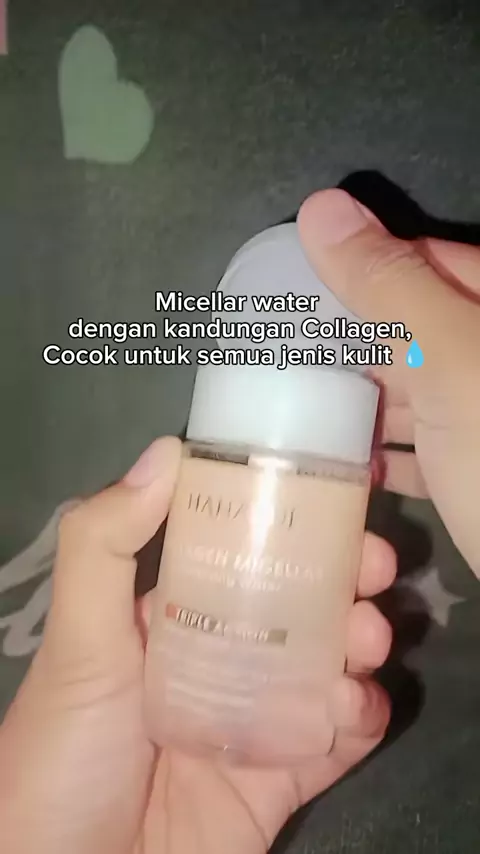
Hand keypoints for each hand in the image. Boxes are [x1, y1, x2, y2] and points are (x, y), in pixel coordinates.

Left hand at [0, 437, 393, 853]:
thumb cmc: (68, 747)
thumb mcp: (78, 639)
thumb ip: (106, 544)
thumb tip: (169, 449)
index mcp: (179, 611)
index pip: (247, 548)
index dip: (293, 518)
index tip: (336, 493)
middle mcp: (224, 653)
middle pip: (303, 601)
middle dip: (345, 576)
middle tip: (371, 567)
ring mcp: (258, 712)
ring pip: (331, 659)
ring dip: (361, 640)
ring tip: (364, 640)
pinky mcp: (284, 773)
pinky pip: (341, 735)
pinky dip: (361, 714)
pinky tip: (353, 704)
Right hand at [298, 188, 479, 576]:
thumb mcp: (451, 361)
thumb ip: (390, 286)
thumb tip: (322, 207)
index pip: (426, 261)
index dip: (359, 268)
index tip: (293, 288)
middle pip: (416, 329)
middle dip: (353, 343)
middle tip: (279, 354)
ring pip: (417, 391)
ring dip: (364, 401)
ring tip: (296, 407)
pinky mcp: (478, 471)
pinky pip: (426, 447)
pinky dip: (388, 453)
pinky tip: (349, 463)